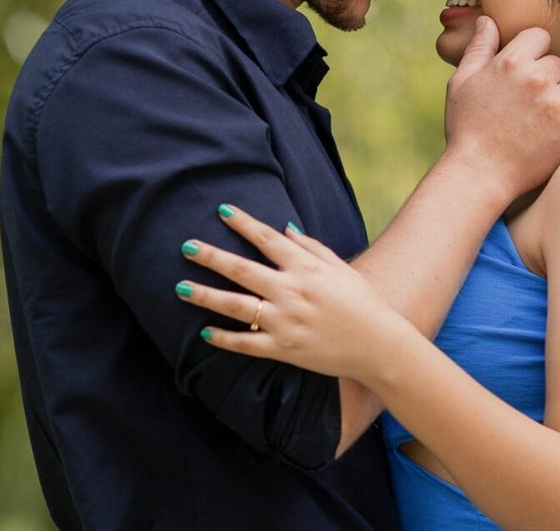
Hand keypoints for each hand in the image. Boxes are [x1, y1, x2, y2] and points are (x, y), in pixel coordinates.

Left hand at [176, 205, 414, 382]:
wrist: (378, 345)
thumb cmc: (362, 302)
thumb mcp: (339, 268)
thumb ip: (311, 247)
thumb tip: (285, 227)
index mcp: (306, 268)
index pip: (268, 239)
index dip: (244, 223)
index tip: (222, 210)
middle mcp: (292, 292)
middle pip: (242, 269)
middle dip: (211, 256)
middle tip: (186, 246)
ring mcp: (285, 322)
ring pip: (236, 306)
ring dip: (205, 295)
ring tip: (180, 287)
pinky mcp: (284, 349)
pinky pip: (246, 343)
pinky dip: (224, 338)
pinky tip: (205, 332)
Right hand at [443, 17, 559, 199]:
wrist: (480, 174)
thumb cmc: (466, 127)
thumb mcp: (462, 82)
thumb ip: (479, 48)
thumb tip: (488, 20)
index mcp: (512, 62)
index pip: (539, 36)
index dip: (531, 52)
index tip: (522, 71)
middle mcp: (538, 79)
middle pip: (557, 63)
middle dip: (544, 77)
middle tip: (524, 101)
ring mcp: (557, 105)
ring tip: (537, 118)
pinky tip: (548, 131)